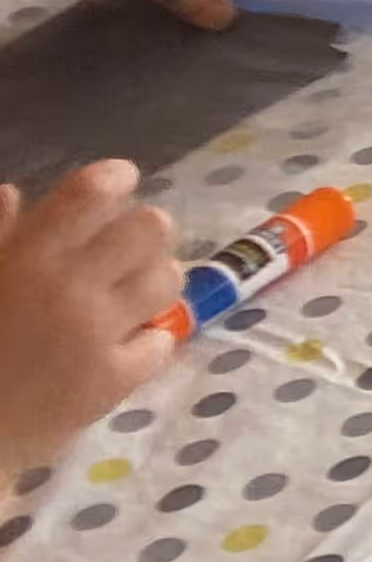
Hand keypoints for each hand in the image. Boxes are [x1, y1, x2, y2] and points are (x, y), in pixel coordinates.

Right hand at [0, 161, 182, 477]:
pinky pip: (161, 342)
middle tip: (125, 251)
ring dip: (152, 282)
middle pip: (152, 227)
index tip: (118, 185)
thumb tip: (13, 195)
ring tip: (127, 297)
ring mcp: (97, 335)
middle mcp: (70, 287)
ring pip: (167, 279)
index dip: (114, 179)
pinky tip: (120, 346)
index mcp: (26, 257)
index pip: (94, 191)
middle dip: (143, 233)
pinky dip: (146, 342)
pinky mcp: (112, 382)